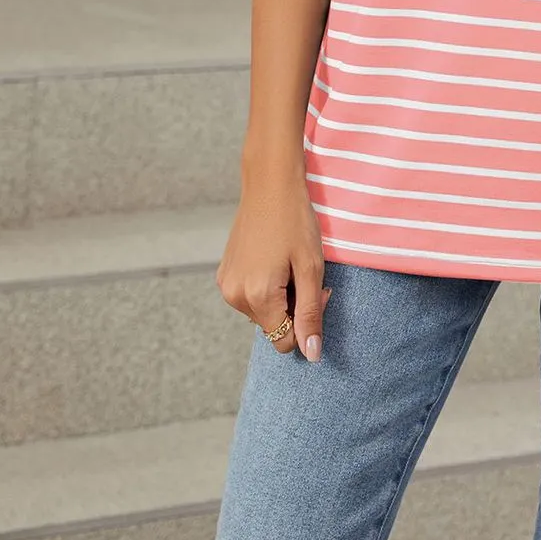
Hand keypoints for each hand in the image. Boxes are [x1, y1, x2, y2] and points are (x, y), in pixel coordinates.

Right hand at [216, 167, 330, 359]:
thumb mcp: (311, 267)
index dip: (305, 323)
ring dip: (279, 297)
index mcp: (257, 296)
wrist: (269, 184)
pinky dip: (265, 287)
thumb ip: (311, 314)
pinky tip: (273, 259)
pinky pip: (250, 297)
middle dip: (293, 308)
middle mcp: (235, 296)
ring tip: (288, 263)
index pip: (283, 341)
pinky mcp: (224, 274)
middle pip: (272, 326)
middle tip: (305, 273)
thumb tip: (312, 355)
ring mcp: (226, 284)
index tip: (316, 291)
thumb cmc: (295, 221)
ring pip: (261, 312)